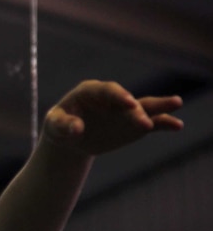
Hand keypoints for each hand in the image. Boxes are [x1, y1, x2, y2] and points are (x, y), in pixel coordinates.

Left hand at [42, 80, 183, 155]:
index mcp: (90, 91)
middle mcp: (111, 98)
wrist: (70, 139)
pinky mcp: (133, 123)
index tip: (129, 104)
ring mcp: (124, 110)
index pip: (106, 90)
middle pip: (126, 101)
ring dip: (160, 106)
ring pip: (143, 106)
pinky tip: (176, 125)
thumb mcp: (53, 126)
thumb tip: (76, 128)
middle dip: (135, 110)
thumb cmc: (59, 127)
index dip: (118, 96)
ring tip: (176, 103)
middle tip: (144, 123)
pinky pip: (150, 122)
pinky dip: (163, 123)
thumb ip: (62, 125)